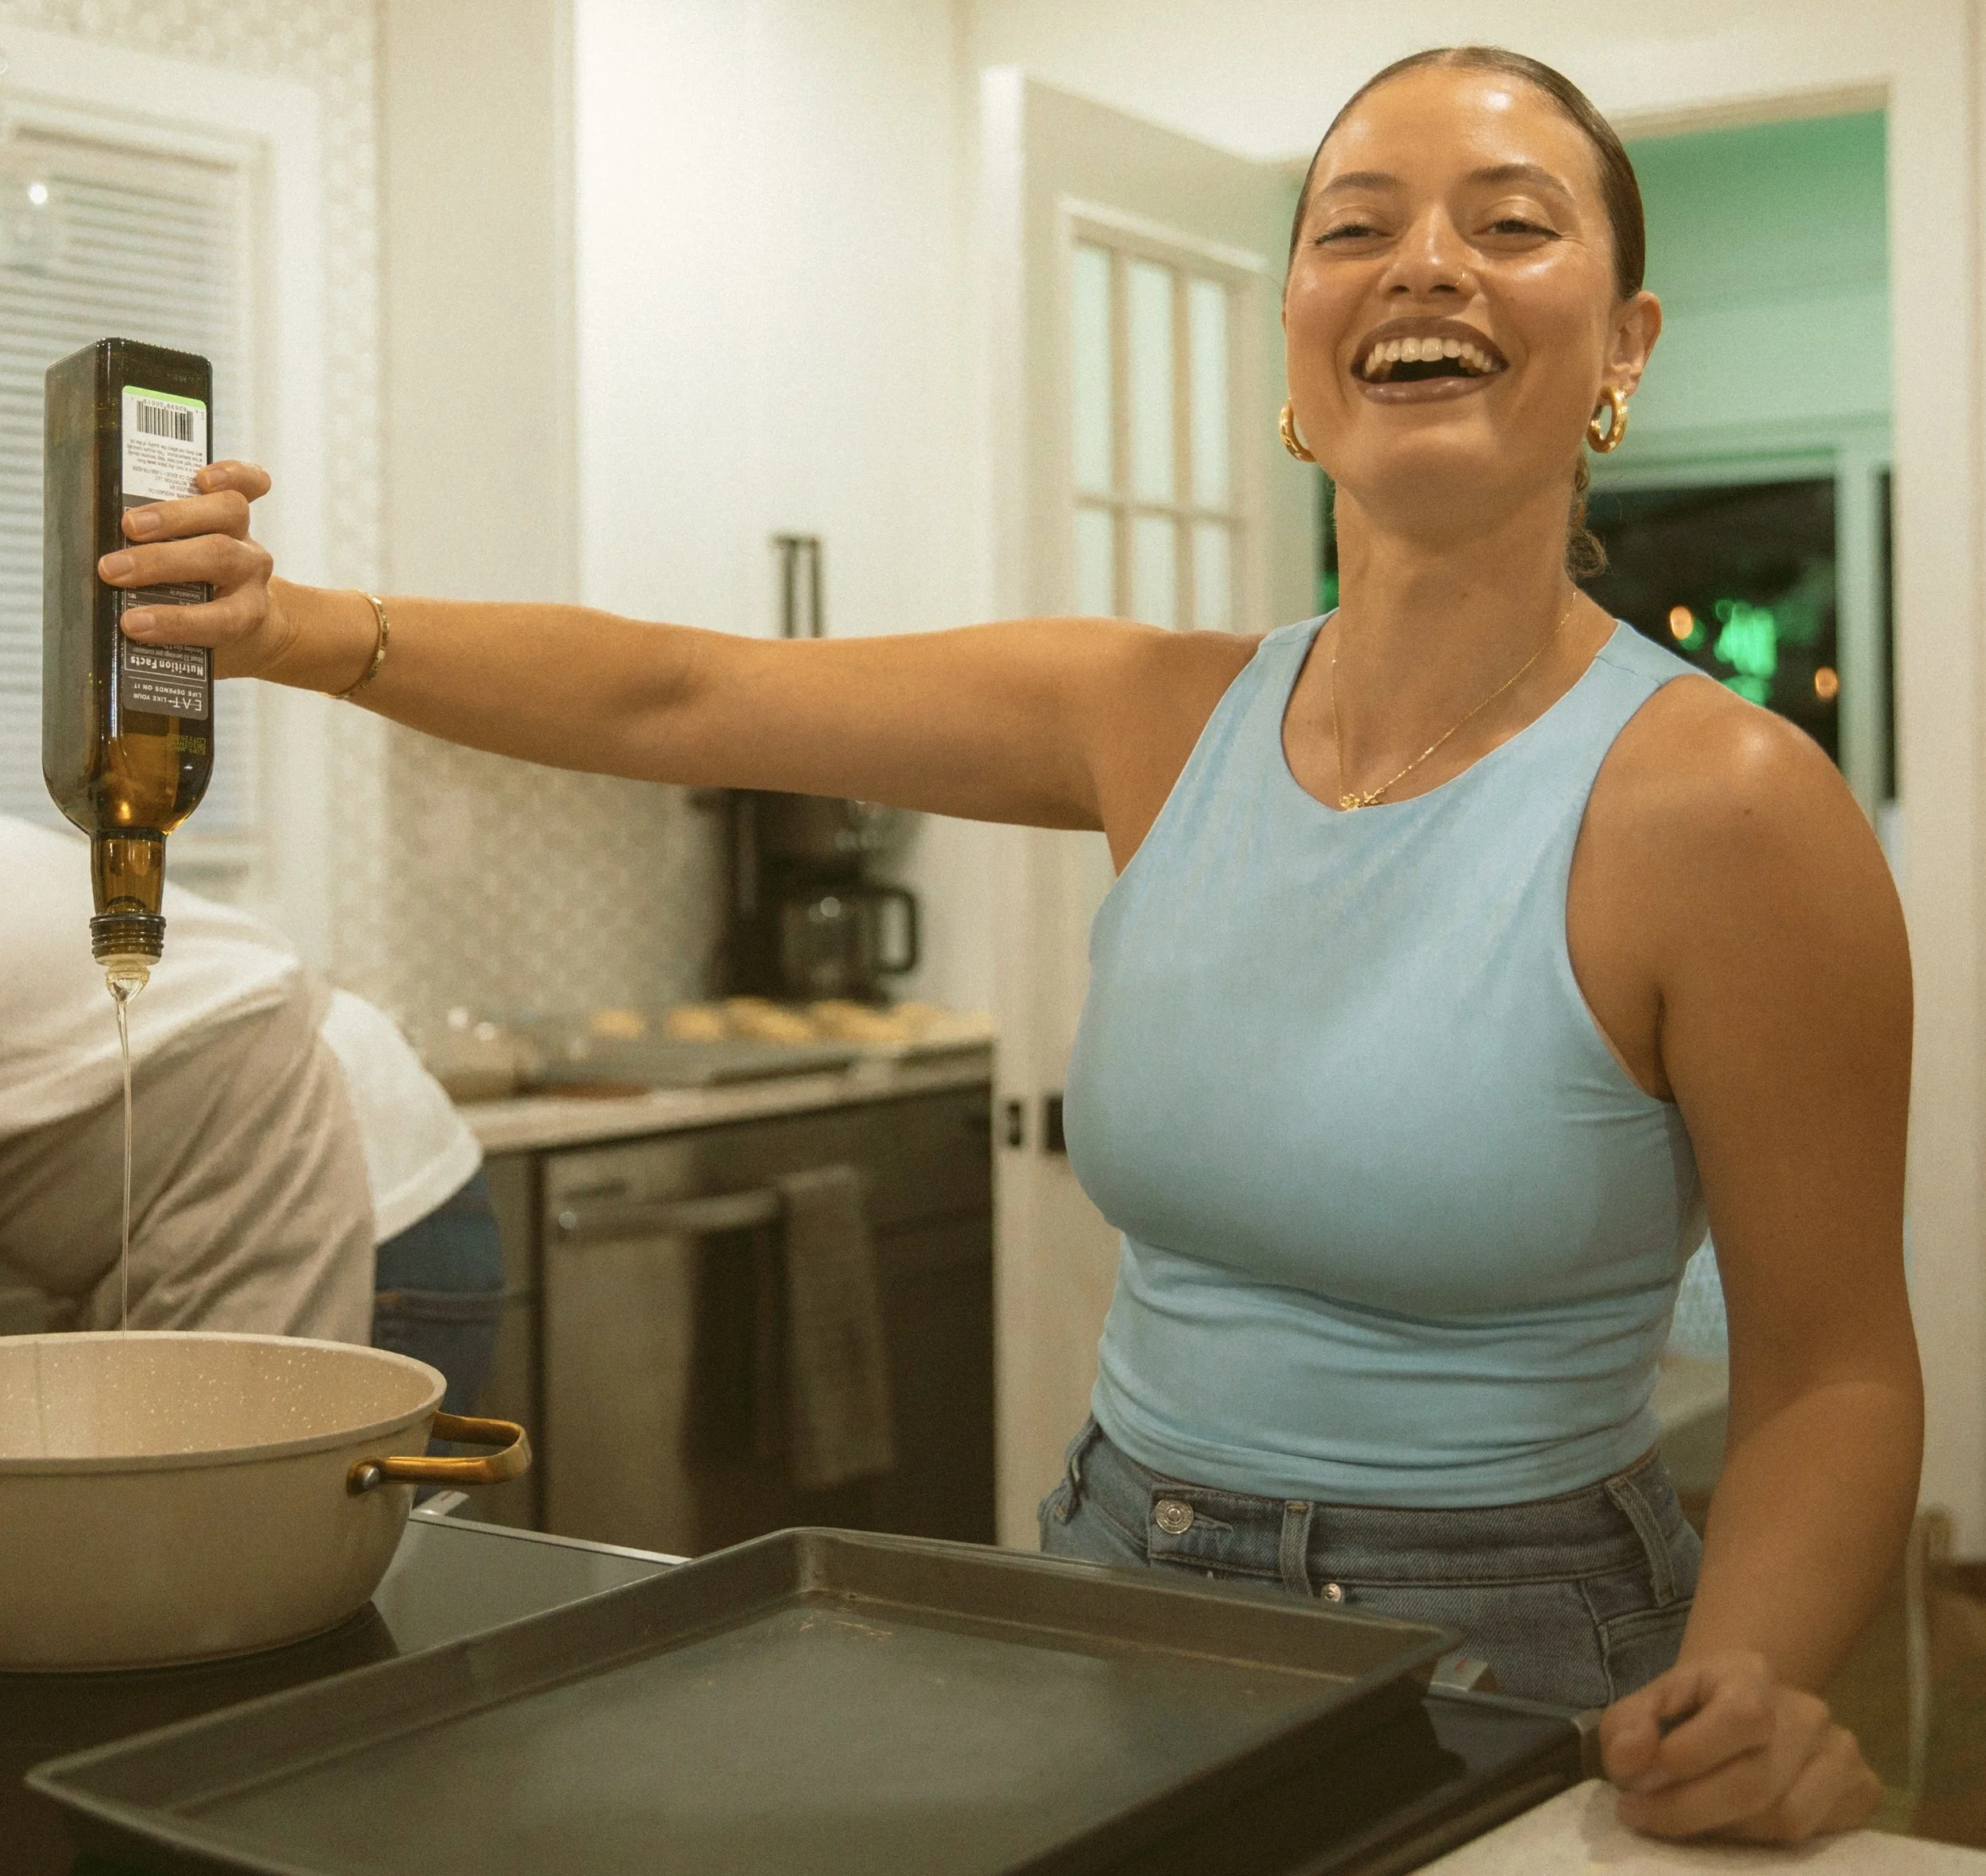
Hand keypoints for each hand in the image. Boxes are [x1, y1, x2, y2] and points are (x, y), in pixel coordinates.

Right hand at [96, 460, 281, 678]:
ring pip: (227, 514)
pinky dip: (234, 475)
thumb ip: (159, 631)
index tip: (132, 626)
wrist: (253, 627)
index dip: (180, 622)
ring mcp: (248, 541)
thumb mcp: (189, 645)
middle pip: (217, 557)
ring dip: (174, 516)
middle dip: (161, 561)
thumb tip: (105, 613)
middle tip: (111, 569)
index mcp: (244, 616)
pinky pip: (249, 487)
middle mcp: (250, 575)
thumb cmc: (208, 632)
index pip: (222, 621)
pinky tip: (201, 476)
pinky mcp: (242, 514)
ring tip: (128, 525)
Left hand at [1600, 1649, 1880, 1840]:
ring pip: (1786, 1819)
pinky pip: (1815, 1838)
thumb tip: (1630, 1757)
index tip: (1634, 1787)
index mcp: (1753, 1673)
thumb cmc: (1691, 1710)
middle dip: (1689, 1810)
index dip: (1686, 1760)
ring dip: (1724, 1832)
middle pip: (1757, 1781)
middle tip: (1643, 1818)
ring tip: (1685, 1821)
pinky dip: (1764, 1845)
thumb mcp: (1650, 1703)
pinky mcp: (1862, 1790)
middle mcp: (1809, 1710)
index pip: (1739, 1718)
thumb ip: (1628, 1725)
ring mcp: (1842, 1752)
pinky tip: (1730, 1828)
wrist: (1744, 1711)